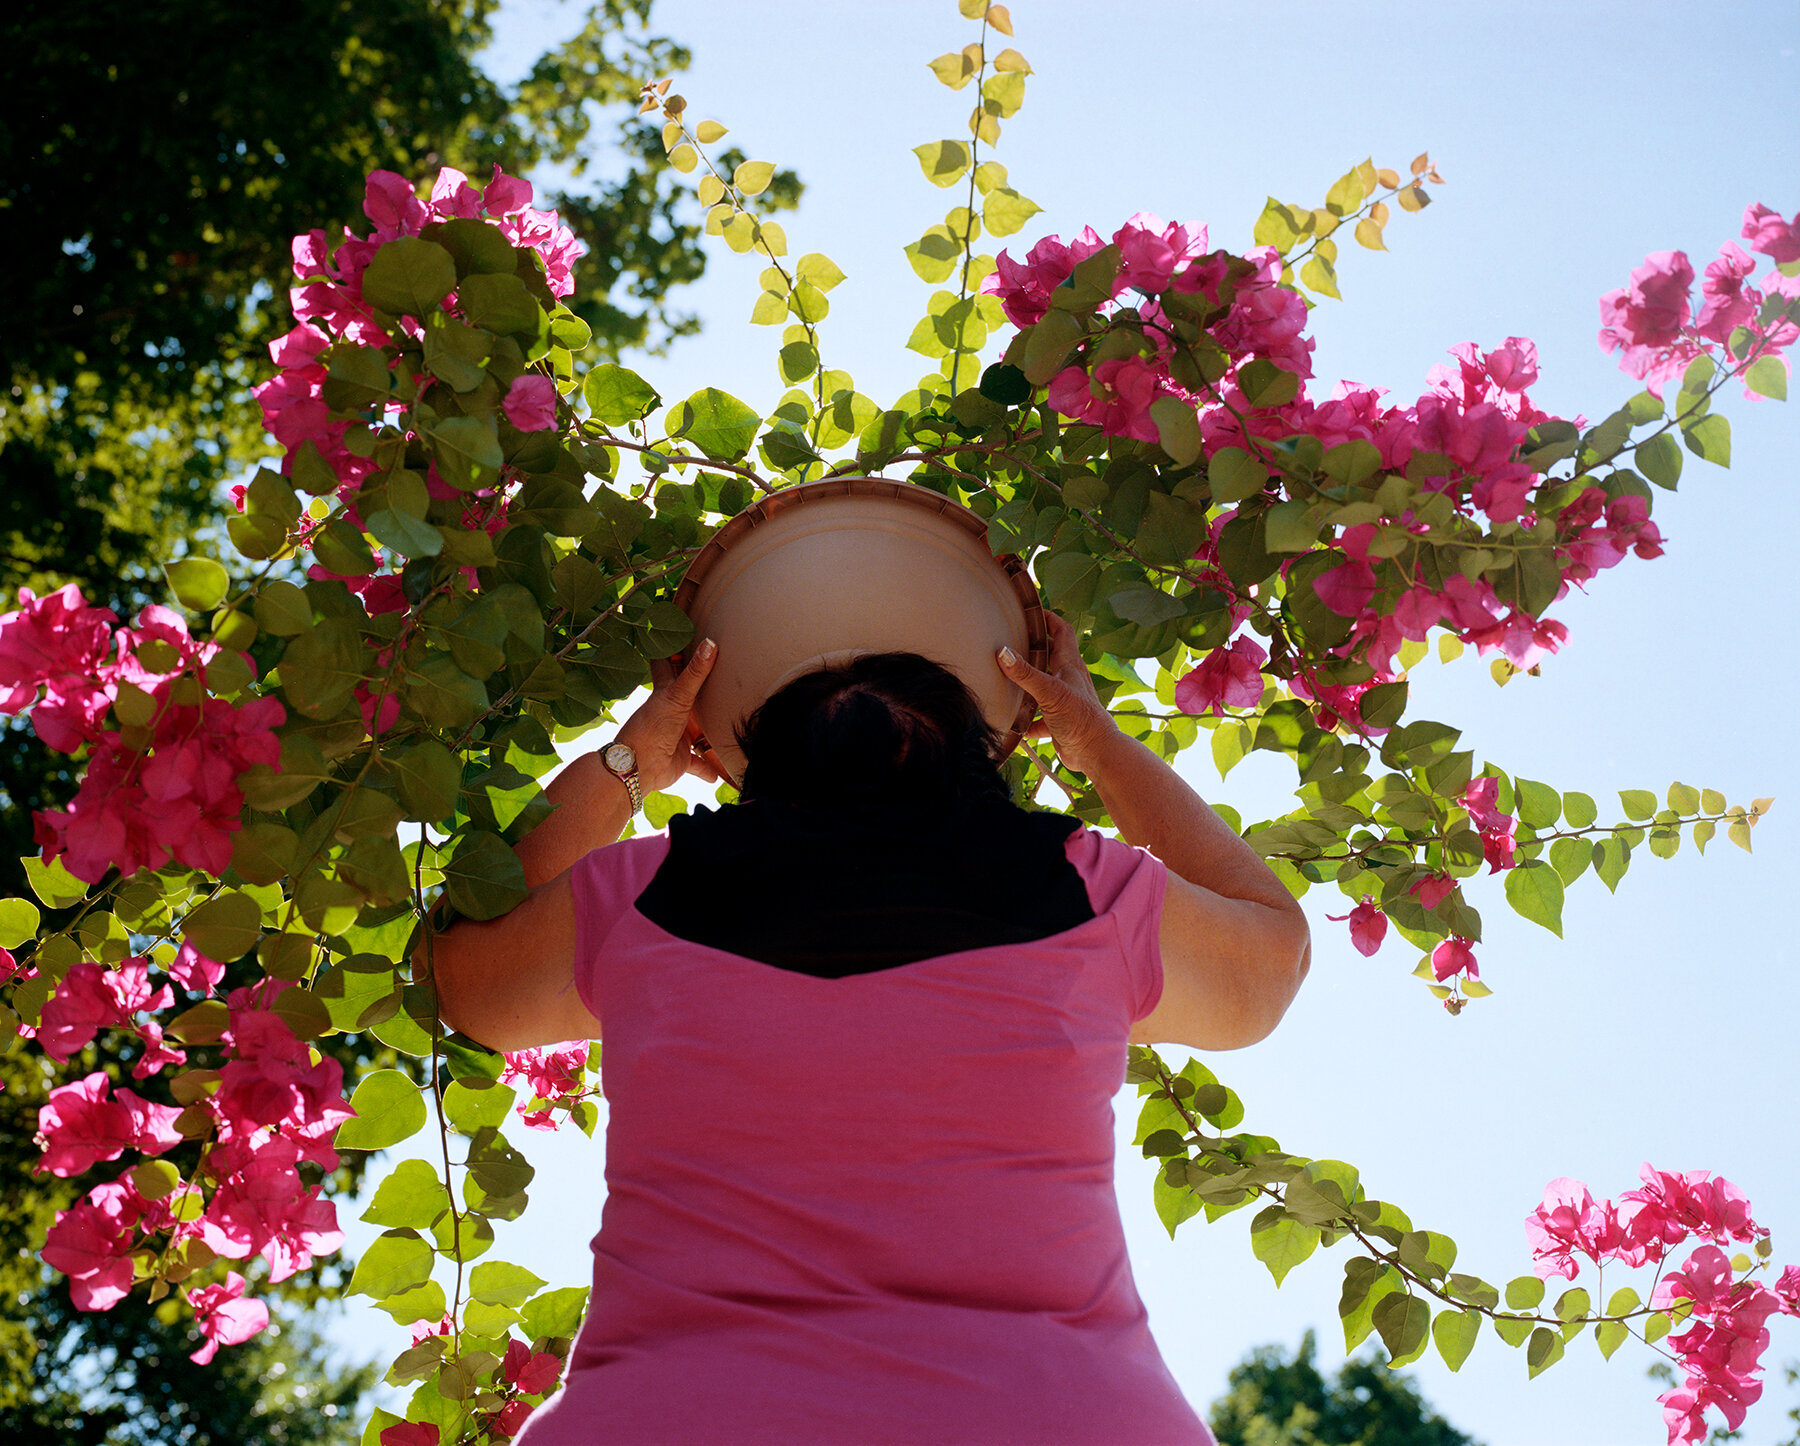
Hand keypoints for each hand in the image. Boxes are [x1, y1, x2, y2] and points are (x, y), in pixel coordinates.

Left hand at [613, 638, 720, 794]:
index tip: (680, 632)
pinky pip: (700, 764)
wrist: (638, 768)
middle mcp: (672, 712)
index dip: (671, 649)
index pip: (666, 664)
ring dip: (708, 729)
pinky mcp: (683, 759)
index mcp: (666, 692)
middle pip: (687, 694)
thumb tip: (710, 644)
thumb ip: (695, 673)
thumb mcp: (675, 697)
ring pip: (697, 730)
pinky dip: (709, 768)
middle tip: (715, 671)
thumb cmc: (651, 729)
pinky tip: (721, 772)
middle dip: (699, 687)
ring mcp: (678, 736)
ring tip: (726, 719)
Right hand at [997, 612, 1117, 775]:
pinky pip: (1038, 717)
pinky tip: (1014, 723)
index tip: (1031, 611)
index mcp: (1070, 665)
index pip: (1062, 632)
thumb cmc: (1081, 718)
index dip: (1049, 619)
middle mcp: (1068, 680)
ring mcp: (1063, 701)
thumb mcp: (1050, 691)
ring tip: (1006, 677)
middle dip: (1033, 647)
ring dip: (1027, 682)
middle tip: (1013, 640)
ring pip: (1042, 686)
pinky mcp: (1058, 722)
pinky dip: (1026, 719)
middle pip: (1050, 656)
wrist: (1096, 753)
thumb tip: (1002, 652)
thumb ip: (1026, 674)